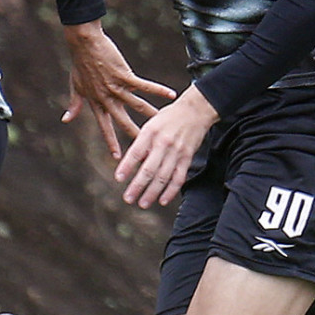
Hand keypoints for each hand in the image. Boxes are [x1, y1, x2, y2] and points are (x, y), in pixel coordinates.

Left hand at [60, 21, 176, 158]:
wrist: (84, 44)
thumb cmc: (80, 63)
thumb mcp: (76, 87)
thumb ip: (75, 104)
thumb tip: (66, 120)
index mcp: (97, 102)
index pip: (105, 127)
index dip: (111, 141)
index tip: (118, 158)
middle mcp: (107, 98)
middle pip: (123, 121)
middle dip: (135, 136)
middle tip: (146, 150)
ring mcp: (116, 87)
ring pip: (136, 105)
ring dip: (151, 114)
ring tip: (163, 124)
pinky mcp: (124, 75)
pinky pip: (144, 85)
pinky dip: (157, 90)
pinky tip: (171, 94)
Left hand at [115, 85, 216, 207]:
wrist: (195, 110)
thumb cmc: (169, 118)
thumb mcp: (151, 125)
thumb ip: (142, 143)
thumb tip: (133, 165)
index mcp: (150, 132)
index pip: (136, 152)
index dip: (127, 166)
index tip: (118, 179)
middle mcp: (163, 143)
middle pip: (149, 169)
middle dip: (137, 186)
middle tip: (128, 198)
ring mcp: (176, 152)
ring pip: (163, 177)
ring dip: (152, 193)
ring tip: (143, 203)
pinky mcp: (187, 158)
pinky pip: (178, 178)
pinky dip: (171, 191)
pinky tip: (163, 200)